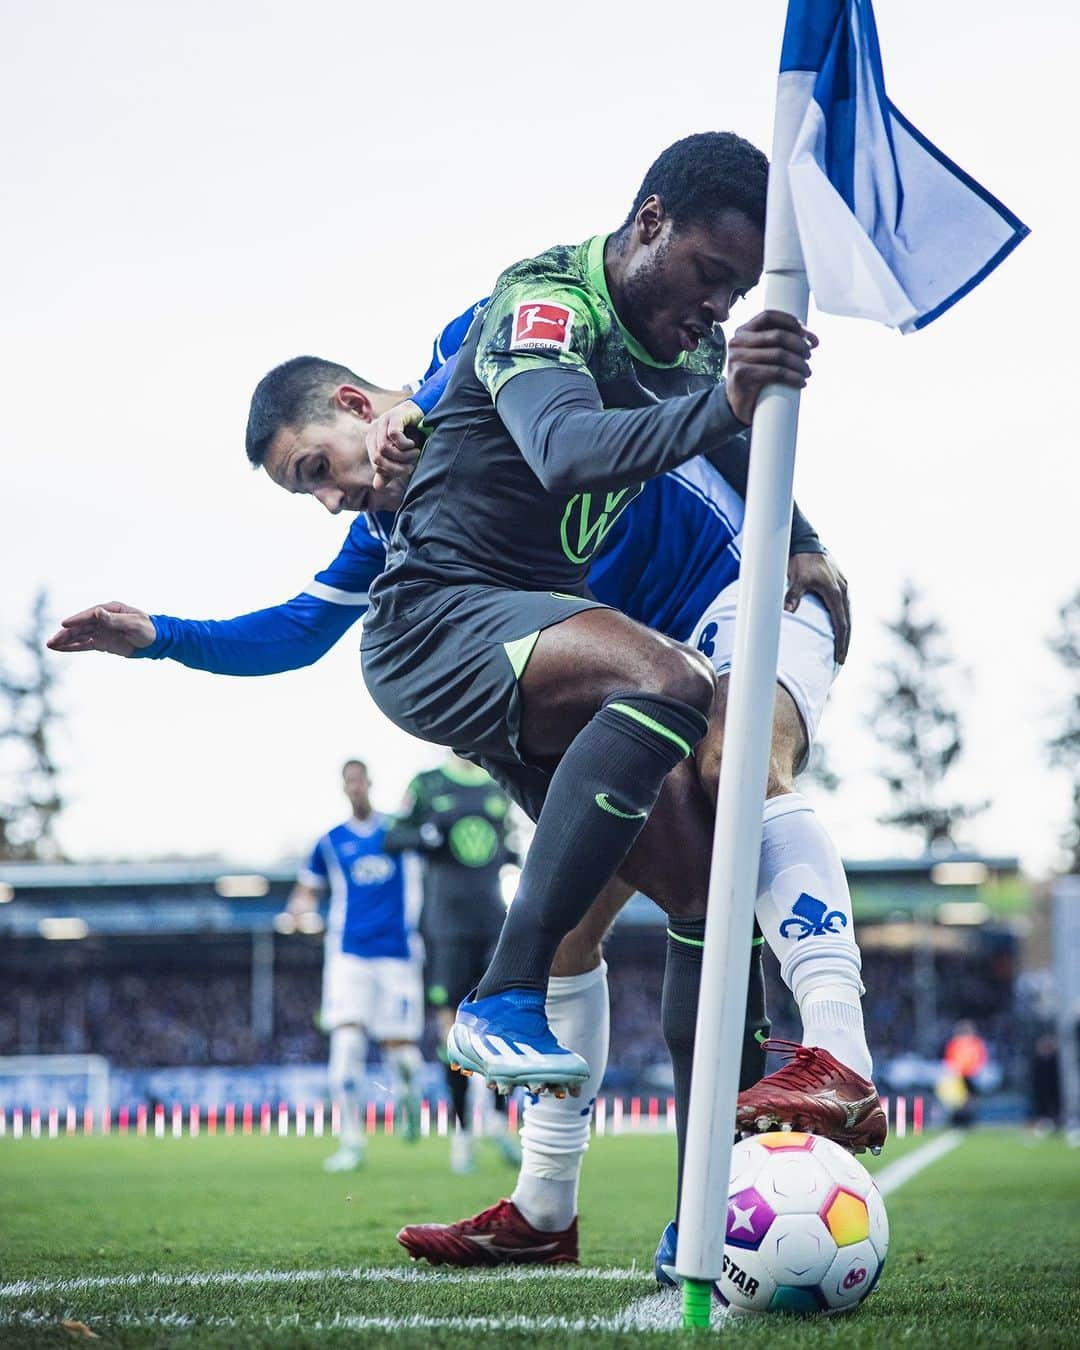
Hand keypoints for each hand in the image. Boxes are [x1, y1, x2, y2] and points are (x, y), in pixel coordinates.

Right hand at [46, 602, 155, 657]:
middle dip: (65, 633)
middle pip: (80, 626)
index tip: (64, 624)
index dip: (77, 620)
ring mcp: (100, 631)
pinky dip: (73, 647)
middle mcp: (102, 619)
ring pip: (79, 636)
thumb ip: (115, 620)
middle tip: (51, 640)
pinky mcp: (101, 642)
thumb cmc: (148, 629)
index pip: (90, 615)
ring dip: (65, 641)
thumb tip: (98, 612)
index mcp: (110, 610)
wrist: (156, 642)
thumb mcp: (134, 623)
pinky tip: (61, 649)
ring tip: (50, 645)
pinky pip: (84, 644)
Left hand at [366, 399, 423, 491]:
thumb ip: (389, 470)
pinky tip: (413, 443)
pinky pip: (394, 436)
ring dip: (403, 455)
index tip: (408, 469)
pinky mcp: (393, 416)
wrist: (426, 413)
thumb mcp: (401, 456)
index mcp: (372, 441)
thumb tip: (377, 487)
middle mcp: (374, 431)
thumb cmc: (413, 435)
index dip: (392, 471)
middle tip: (412, 465)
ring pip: (385, 449)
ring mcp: (382, 422)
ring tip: (415, 452)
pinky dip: (405, 444)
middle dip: (397, 466)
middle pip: (378, 459)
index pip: (377, 465)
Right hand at [725, 310, 817, 424]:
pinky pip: (775, 372)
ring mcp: (736, 358)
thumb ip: (779, 343)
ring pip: (779, 354)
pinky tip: (801, 382)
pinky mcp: (740, 375)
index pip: (768, 316)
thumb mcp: (763, 355)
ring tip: (807, 371)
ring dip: (799, 363)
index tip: (806, 334)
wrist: (739, 405)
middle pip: (777, 335)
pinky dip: (793, 377)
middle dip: (799, 344)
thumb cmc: (756, 377)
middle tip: (809, 355)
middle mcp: (737, 342)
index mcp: (743, 332)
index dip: (790, 321)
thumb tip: (812, 339)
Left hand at [785, 553, 850, 663]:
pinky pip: (844, 606)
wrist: (806, 542)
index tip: (839, 658)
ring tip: (841, 647)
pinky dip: (842, 619)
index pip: (842, 624)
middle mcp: (843, 590)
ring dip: (845, 631)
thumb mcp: (796, 579)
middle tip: (841, 659)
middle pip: (848, 622)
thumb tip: (788, 612)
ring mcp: (843, 586)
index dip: (841, 643)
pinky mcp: (839, 583)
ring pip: (847, 614)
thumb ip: (793, 596)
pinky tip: (838, 626)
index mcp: (836, 593)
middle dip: (845, 642)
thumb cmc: (801, 561)